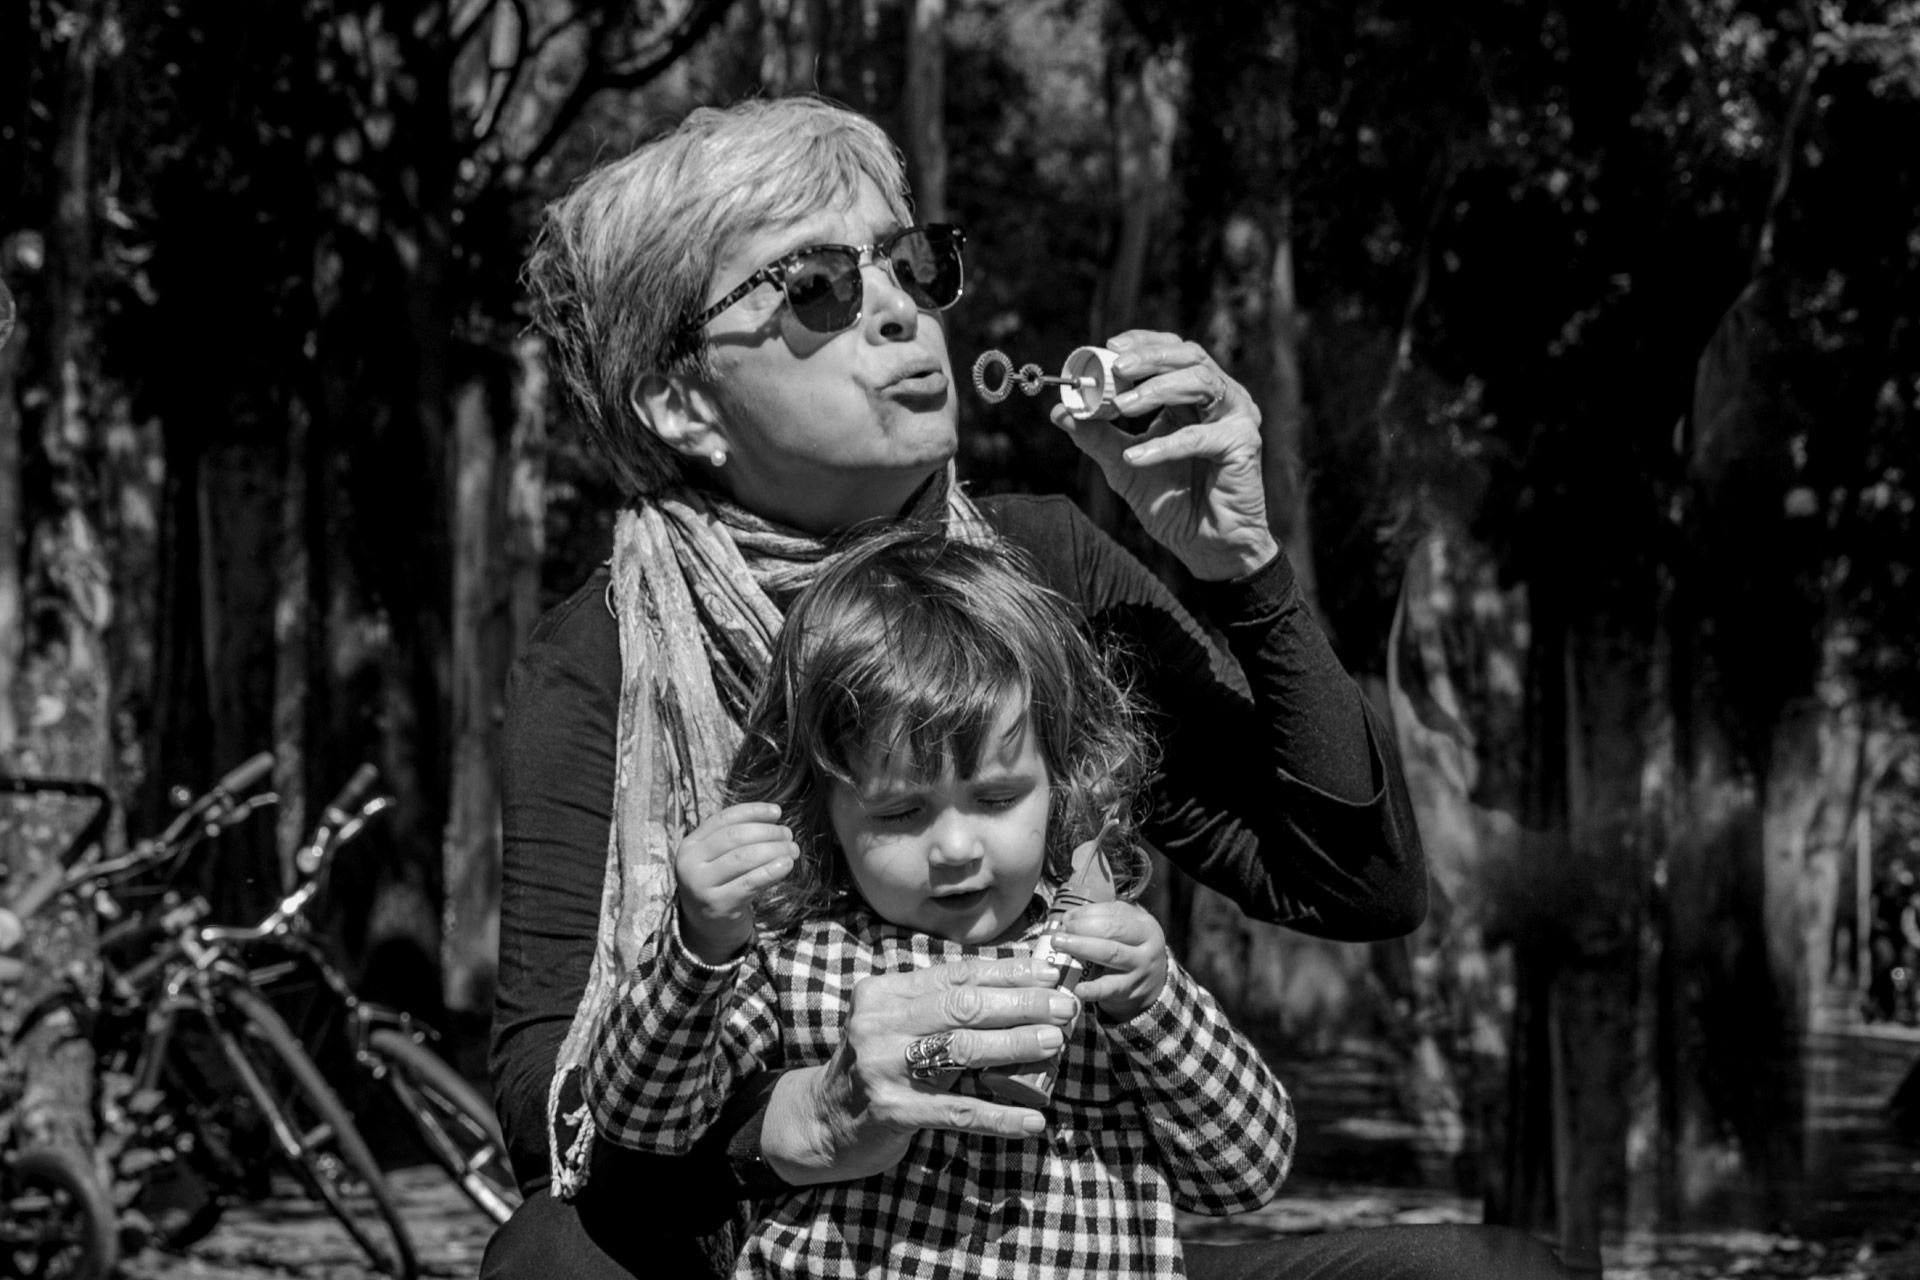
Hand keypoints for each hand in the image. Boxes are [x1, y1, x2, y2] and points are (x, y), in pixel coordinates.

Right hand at [673, 802, 796, 962]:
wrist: (706, 928)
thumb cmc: (719, 884)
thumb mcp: (717, 858)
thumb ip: (736, 838)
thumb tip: (773, 818)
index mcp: (690, 845)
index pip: (723, 818)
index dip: (753, 811)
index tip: (777, 812)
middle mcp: (690, 863)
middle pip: (735, 836)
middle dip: (767, 832)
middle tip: (789, 835)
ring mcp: (701, 886)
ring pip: (743, 857)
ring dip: (774, 849)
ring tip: (792, 849)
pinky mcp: (717, 905)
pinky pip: (749, 883)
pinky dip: (771, 871)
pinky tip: (787, 865)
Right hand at [762, 956, 1080, 1184]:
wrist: (823, 1122)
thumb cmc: (878, 1066)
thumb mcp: (898, 1024)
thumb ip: (941, 1005)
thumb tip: (1017, 986)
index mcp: (885, 993)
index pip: (956, 974)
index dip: (1007, 972)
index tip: (1049, 973)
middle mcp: (880, 1023)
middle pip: (963, 1006)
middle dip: (1022, 1004)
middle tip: (1065, 1007)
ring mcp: (884, 1067)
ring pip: (964, 1050)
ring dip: (1017, 1045)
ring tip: (1056, 1043)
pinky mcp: (893, 1111)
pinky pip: (958, 1111)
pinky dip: (999, 1115)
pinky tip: (1032, 1121)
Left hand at [1049, 330, 1278, 581]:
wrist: (1204, 546)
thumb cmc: (1171, 503)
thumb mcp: (1123, 466)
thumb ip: (1096, 436)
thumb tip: (1059, 411)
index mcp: (1191, 396)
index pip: (1170, 351)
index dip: (1142, 343)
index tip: (1108, 347)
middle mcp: (1218, 399)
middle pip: (1189, 356)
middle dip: (1150, 357)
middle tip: (1116, 367)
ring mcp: (1235, 418)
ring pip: (1201, 382)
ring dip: (1157, 390)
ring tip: (1122, 407)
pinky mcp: (1244, 444)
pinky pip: (1201, 436)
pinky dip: (1164, 445)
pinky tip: (1135, 457)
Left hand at [1049, 900, 1168, 1020]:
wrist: (1153, 985)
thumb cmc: (1131, 951)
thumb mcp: (1125, 930)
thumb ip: (1100, 921)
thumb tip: (1068, 919)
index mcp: (1143, 924)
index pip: (1113, 912)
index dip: (1086, 913)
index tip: (1066, 919)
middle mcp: (1146, 943)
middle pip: (1113, 930)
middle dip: (1082, 928)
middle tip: (1060, 933)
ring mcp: (1141, 967)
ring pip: (1111, 953)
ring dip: (1081, 948)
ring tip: (1060, 946)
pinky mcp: (1131, 990)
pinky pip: (1110, 988)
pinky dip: (1093, 988)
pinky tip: (1078, 988)